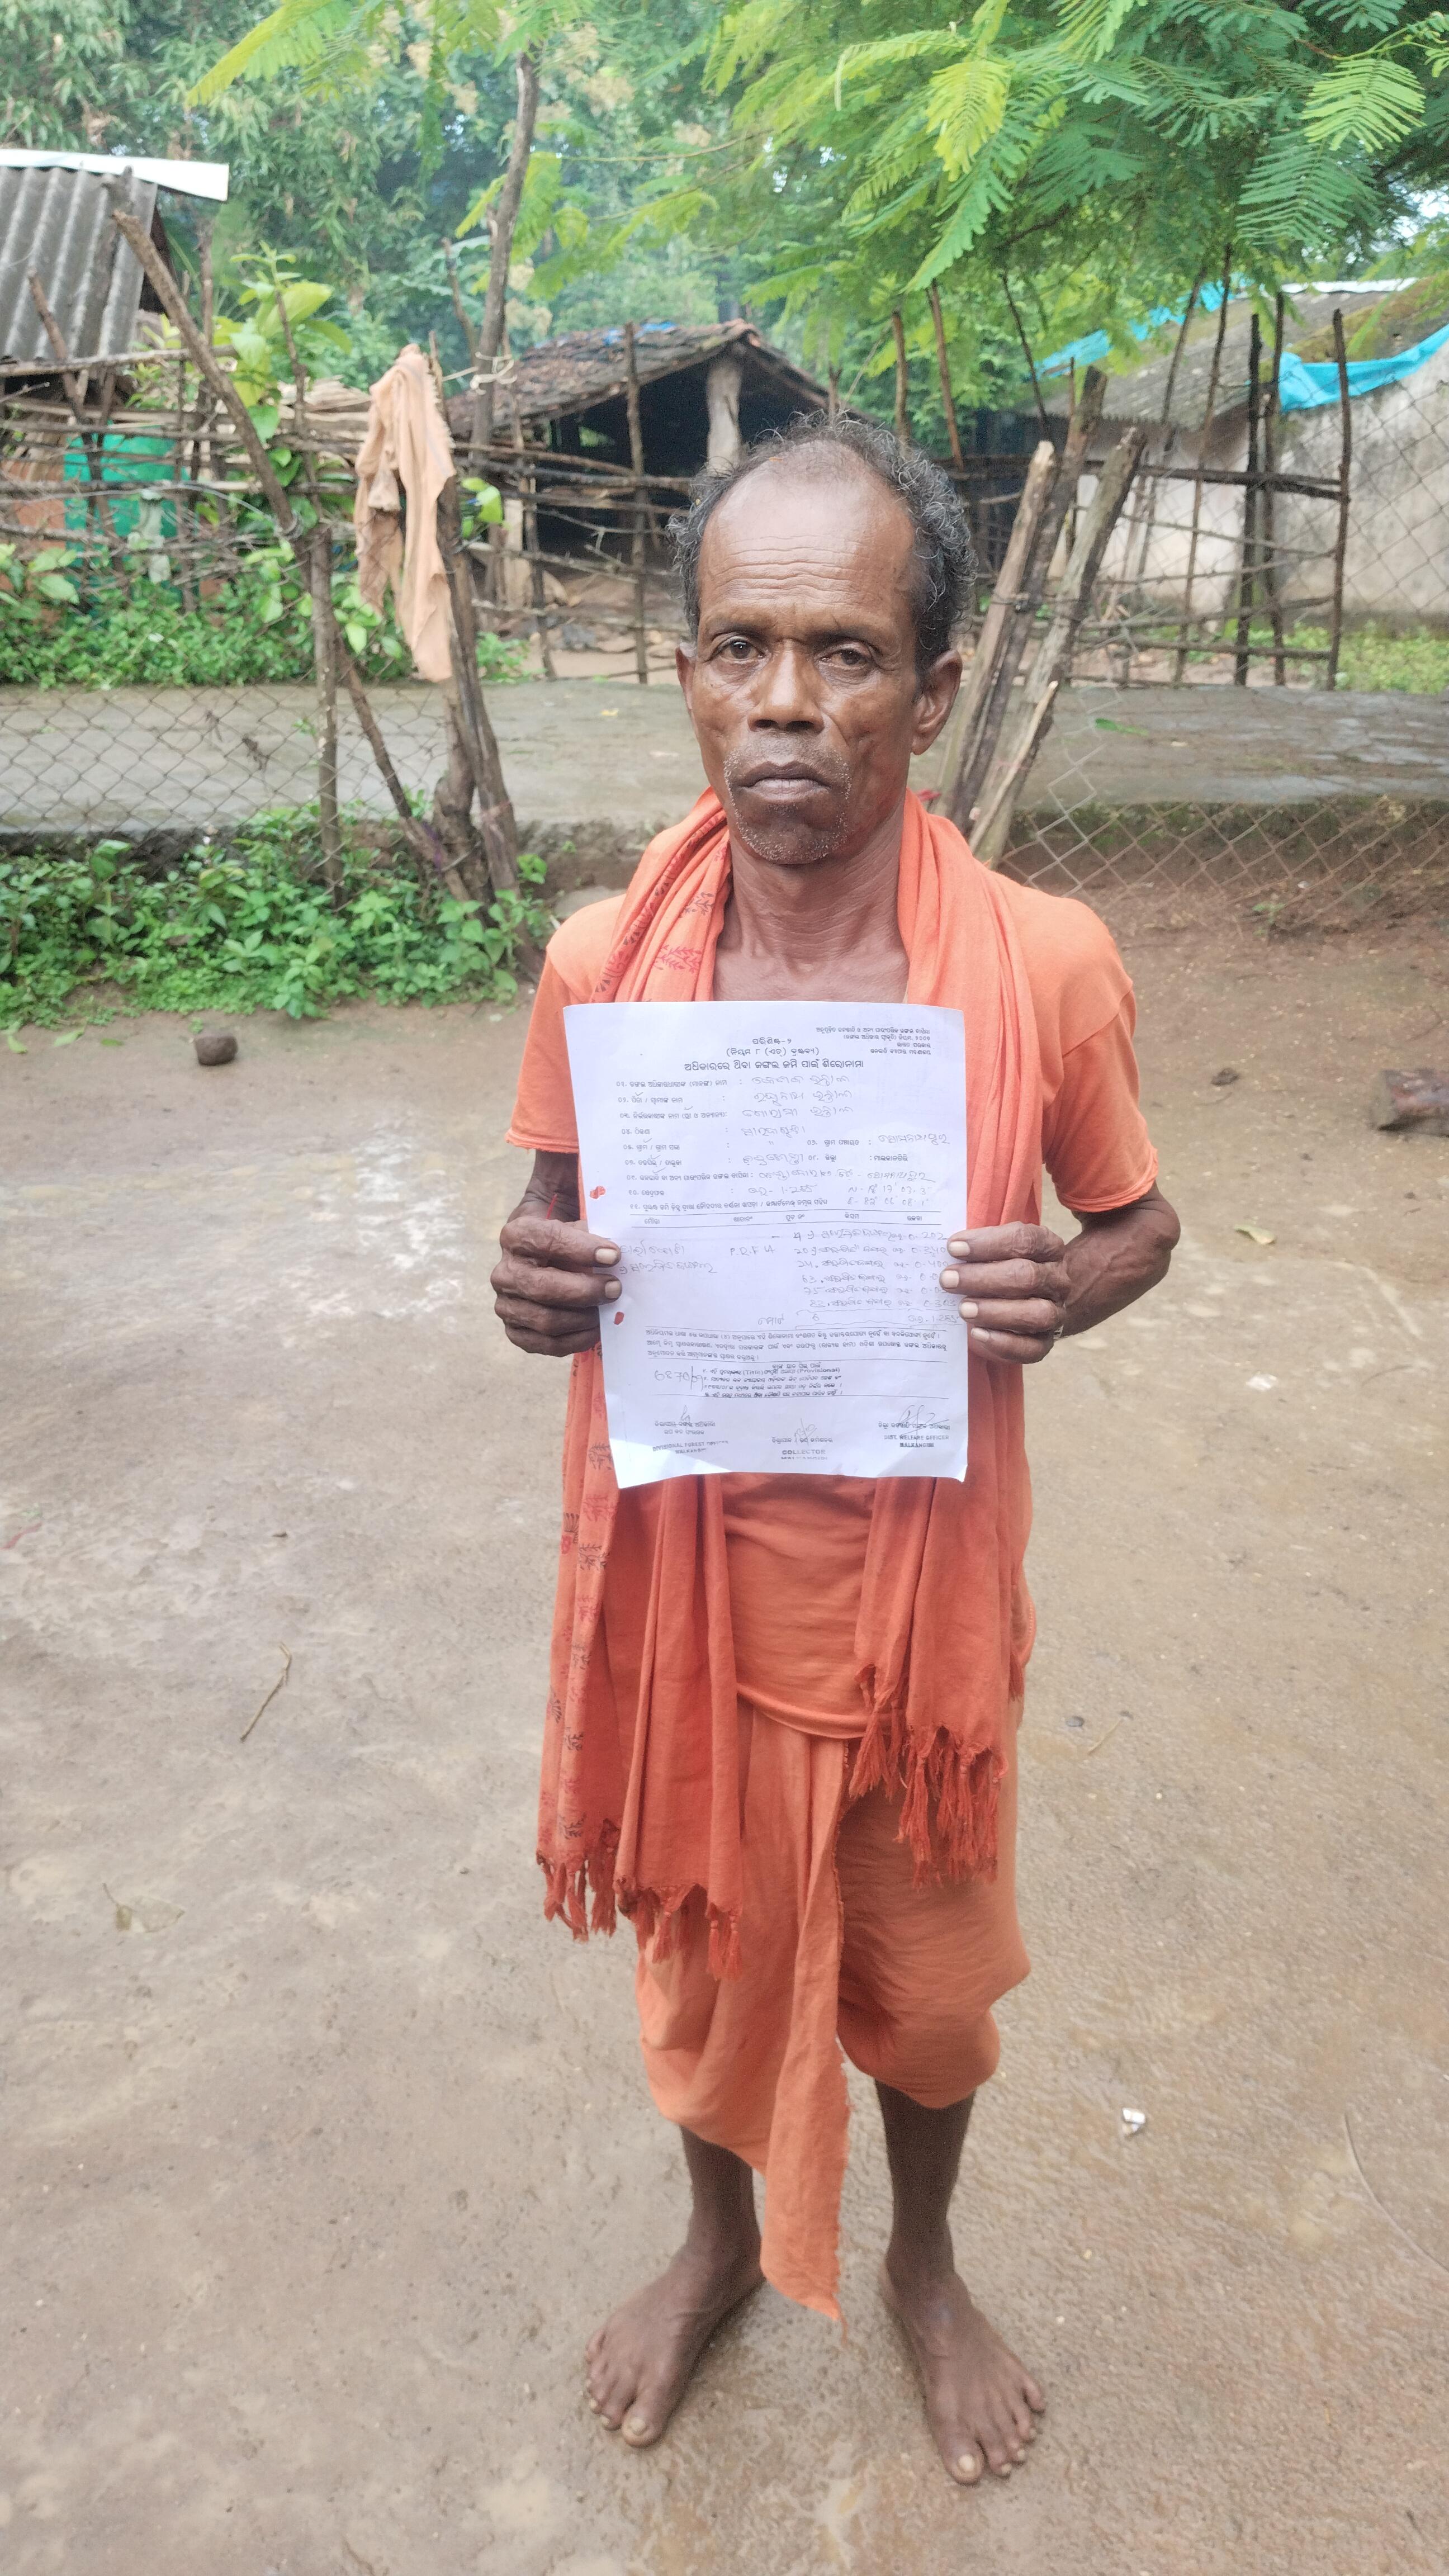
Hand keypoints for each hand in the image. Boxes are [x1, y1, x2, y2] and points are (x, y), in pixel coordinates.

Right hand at [492, 1206, 621, 1356]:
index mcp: (516, 1235)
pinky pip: (545, 1344)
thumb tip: (611, 1250)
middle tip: (615, 1288)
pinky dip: (575, 1340)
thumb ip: (587, 1215)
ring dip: (583, 1318)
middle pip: (543, 1287)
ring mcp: (506, 1304)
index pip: (546, 1241)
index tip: (614, 1255)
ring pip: (546, 1320)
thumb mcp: (572, 1210)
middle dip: (585, 1291)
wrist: (545, 1254)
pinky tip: (596, 1329)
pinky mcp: (516, 1330)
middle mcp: (505, 1272)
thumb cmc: (566, 1232)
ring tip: (609, 1310)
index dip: (581, 1249)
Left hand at [940, 1222, 1068, 1365]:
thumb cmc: (999, 1270)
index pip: (1025, 1240)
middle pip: (1028, 1276)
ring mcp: (1054, 1313)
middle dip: (984, 1278)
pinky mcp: (1044, 1343)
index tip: (953, 1248)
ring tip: (963, 1309)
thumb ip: (976, 1249)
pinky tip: (977, 1334)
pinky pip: (1031, 1348)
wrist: (1024, 1305)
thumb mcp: (992, 1252)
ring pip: (1036, 1314)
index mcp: (1048, 1248)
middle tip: (949, 1280)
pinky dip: (1003, 1343)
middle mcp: (1056, 1280)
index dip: (989, 1243)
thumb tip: (948, 1250)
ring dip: (995, 1311)